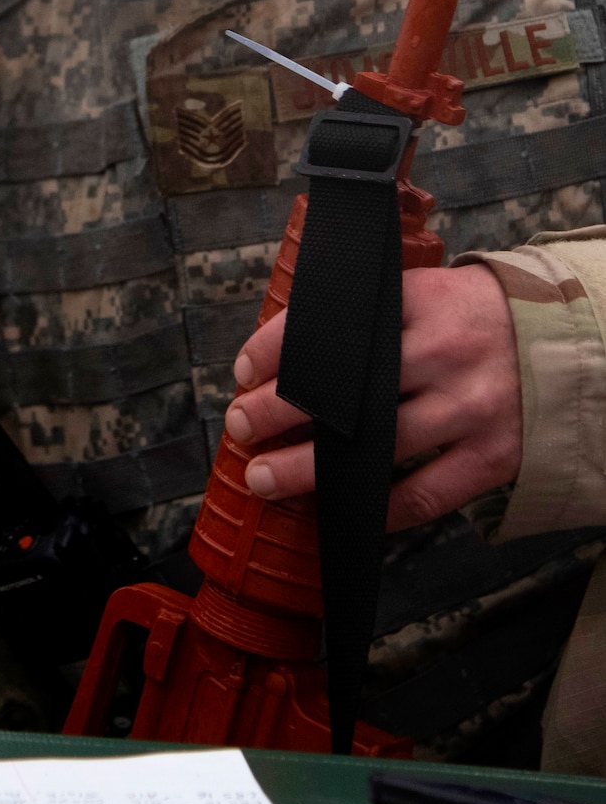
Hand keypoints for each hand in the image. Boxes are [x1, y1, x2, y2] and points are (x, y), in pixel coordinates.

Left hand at [224, 263, 521, 530]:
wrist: (563, 341)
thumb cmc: (470, 318)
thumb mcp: (421, 293)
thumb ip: (365, 319)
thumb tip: (283, 357)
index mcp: (422, 301)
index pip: (334, 323)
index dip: (277, 349)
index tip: (242, 370)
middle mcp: (447, 353)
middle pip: (346, 389)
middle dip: (280, 411)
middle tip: (239, 426)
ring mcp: (472, 408)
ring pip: (375, 449)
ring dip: (309, 469)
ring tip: (265, 478)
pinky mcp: (493, 457)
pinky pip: (423, 496)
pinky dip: (374, 508)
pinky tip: (338, 510)